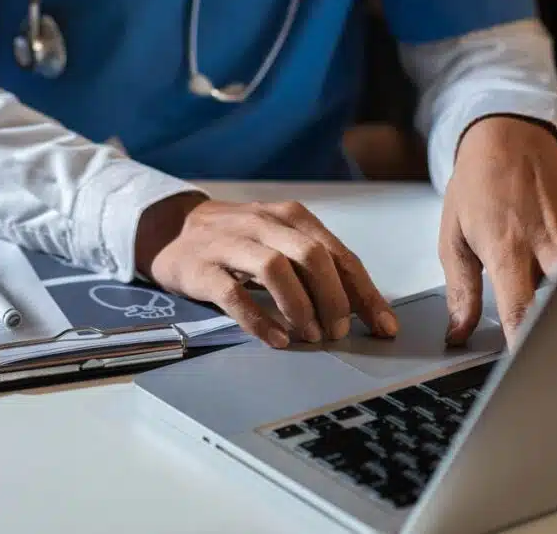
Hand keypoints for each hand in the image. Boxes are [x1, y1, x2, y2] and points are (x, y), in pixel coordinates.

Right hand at [134, 193, 398, 347]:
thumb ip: (314, 266)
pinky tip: (276, 339)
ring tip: (310, 336)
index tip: (384, 327)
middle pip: (312, 256)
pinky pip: (233, 294)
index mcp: (290, 216)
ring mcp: (229, 242)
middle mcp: (262, 222)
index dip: (364, 293)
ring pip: (275, 269)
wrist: (172, 230)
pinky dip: (259, 319)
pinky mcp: (201, 267)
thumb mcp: (279, 241)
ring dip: (300, 307)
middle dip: (334, 299)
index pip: (338, 254)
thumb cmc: (238, 241)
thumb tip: (358, 308)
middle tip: (338, 332)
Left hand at [440, 116, 556, 346]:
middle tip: (552, 355)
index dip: (525, 342)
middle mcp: (549, 241)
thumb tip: (458, 332)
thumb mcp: (453, 236)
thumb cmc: (478, 187)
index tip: (525, 368)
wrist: (511, 140)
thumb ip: (460, 289)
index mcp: (508, 245)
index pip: (522, 309)